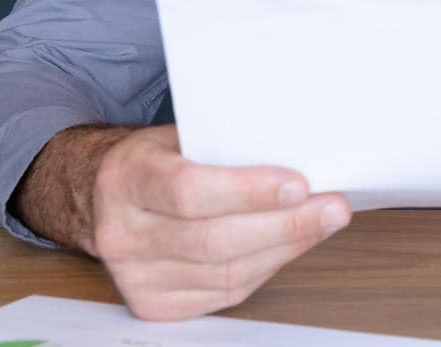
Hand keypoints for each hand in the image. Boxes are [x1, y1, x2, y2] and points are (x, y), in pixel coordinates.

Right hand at [86, 126, 349, 319]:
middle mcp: (121, 232)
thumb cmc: (157, 161)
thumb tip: (300, 151)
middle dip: (284, 224)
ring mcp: (135, 276)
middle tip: (332, 207)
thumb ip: (225, 144)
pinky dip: (266, 268)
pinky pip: (226, 293)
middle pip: (214, 240)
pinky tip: (289, 244)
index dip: (248, 191)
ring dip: (285, 247)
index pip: (189, 191)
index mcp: (125, 178)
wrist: (107, 198)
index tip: (299, 183)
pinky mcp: (154, 305)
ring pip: (227, 272)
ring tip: (322, 222)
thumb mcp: (179, 135)